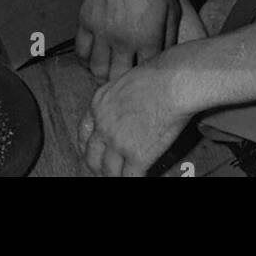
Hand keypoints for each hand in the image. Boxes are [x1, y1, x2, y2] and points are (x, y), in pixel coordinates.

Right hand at [75, 0, 179, 83]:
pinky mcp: (85, 21)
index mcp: (147, 38)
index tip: (148, 78)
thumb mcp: (171, 6)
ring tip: (111, 71)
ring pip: (96, 70)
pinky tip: (95, 57)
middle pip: (118, 79)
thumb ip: (169, 36)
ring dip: (104, 74)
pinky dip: (86, 59)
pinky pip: (81, 52)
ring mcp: (100, 32)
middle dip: (124, 83)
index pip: (145, 74)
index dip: (147, 78)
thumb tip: (165, 56)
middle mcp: (122, 40)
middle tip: (127, 79)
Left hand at [78, 56, 190, 176]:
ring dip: (114, 177)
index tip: (92, 153)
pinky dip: (133, 180)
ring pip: (108, 171)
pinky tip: (139, 177)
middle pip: (92, 156)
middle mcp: (103, 125)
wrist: (172, 83)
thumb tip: (124, 110)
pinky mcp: (137, 155)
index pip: (83, 133)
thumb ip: (117, 99)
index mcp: (99, 104)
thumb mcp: (124, 81)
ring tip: (120, 178)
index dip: (87, 147)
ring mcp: (118, 142)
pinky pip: (130, 177)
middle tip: (103, 172)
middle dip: (97, 167)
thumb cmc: (156, 75)